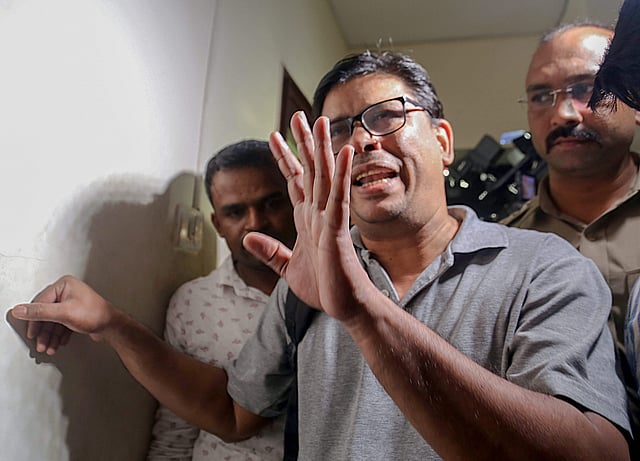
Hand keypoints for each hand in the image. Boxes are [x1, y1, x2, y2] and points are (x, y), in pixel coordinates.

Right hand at [11, 275, 116, 354]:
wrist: (112, 327)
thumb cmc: (95, 315)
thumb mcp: (64, 313)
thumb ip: (40, 312)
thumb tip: (20, 310)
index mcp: (65, 285)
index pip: (41, 302)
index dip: (34, 320)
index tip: (31, 332)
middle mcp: (68, 292)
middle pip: (47, 313)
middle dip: (44, 332)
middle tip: (40, 344)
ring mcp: (72, 303)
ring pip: (54, 321)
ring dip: (50, 336)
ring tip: (49, 347)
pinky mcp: (76, 313)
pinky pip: (61, 324)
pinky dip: (58, 335)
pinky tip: (58, 343)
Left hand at [243, 112, 371, 322]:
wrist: (345, 306)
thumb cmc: (323, 286)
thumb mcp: (286, 268)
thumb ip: (269, 251)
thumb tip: (248, 236)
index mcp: (306, 220)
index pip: (294, 181)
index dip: (285, 158)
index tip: (274, 136)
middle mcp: (318, 213)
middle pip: (310, 170)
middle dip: (303, 143)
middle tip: (297, 115)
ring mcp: (329, 219)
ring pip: (325, 176)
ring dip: (322, 148)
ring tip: (321, 121)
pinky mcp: (338, 230)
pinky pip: (339, 198)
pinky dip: (341, 175)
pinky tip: (343, 152)